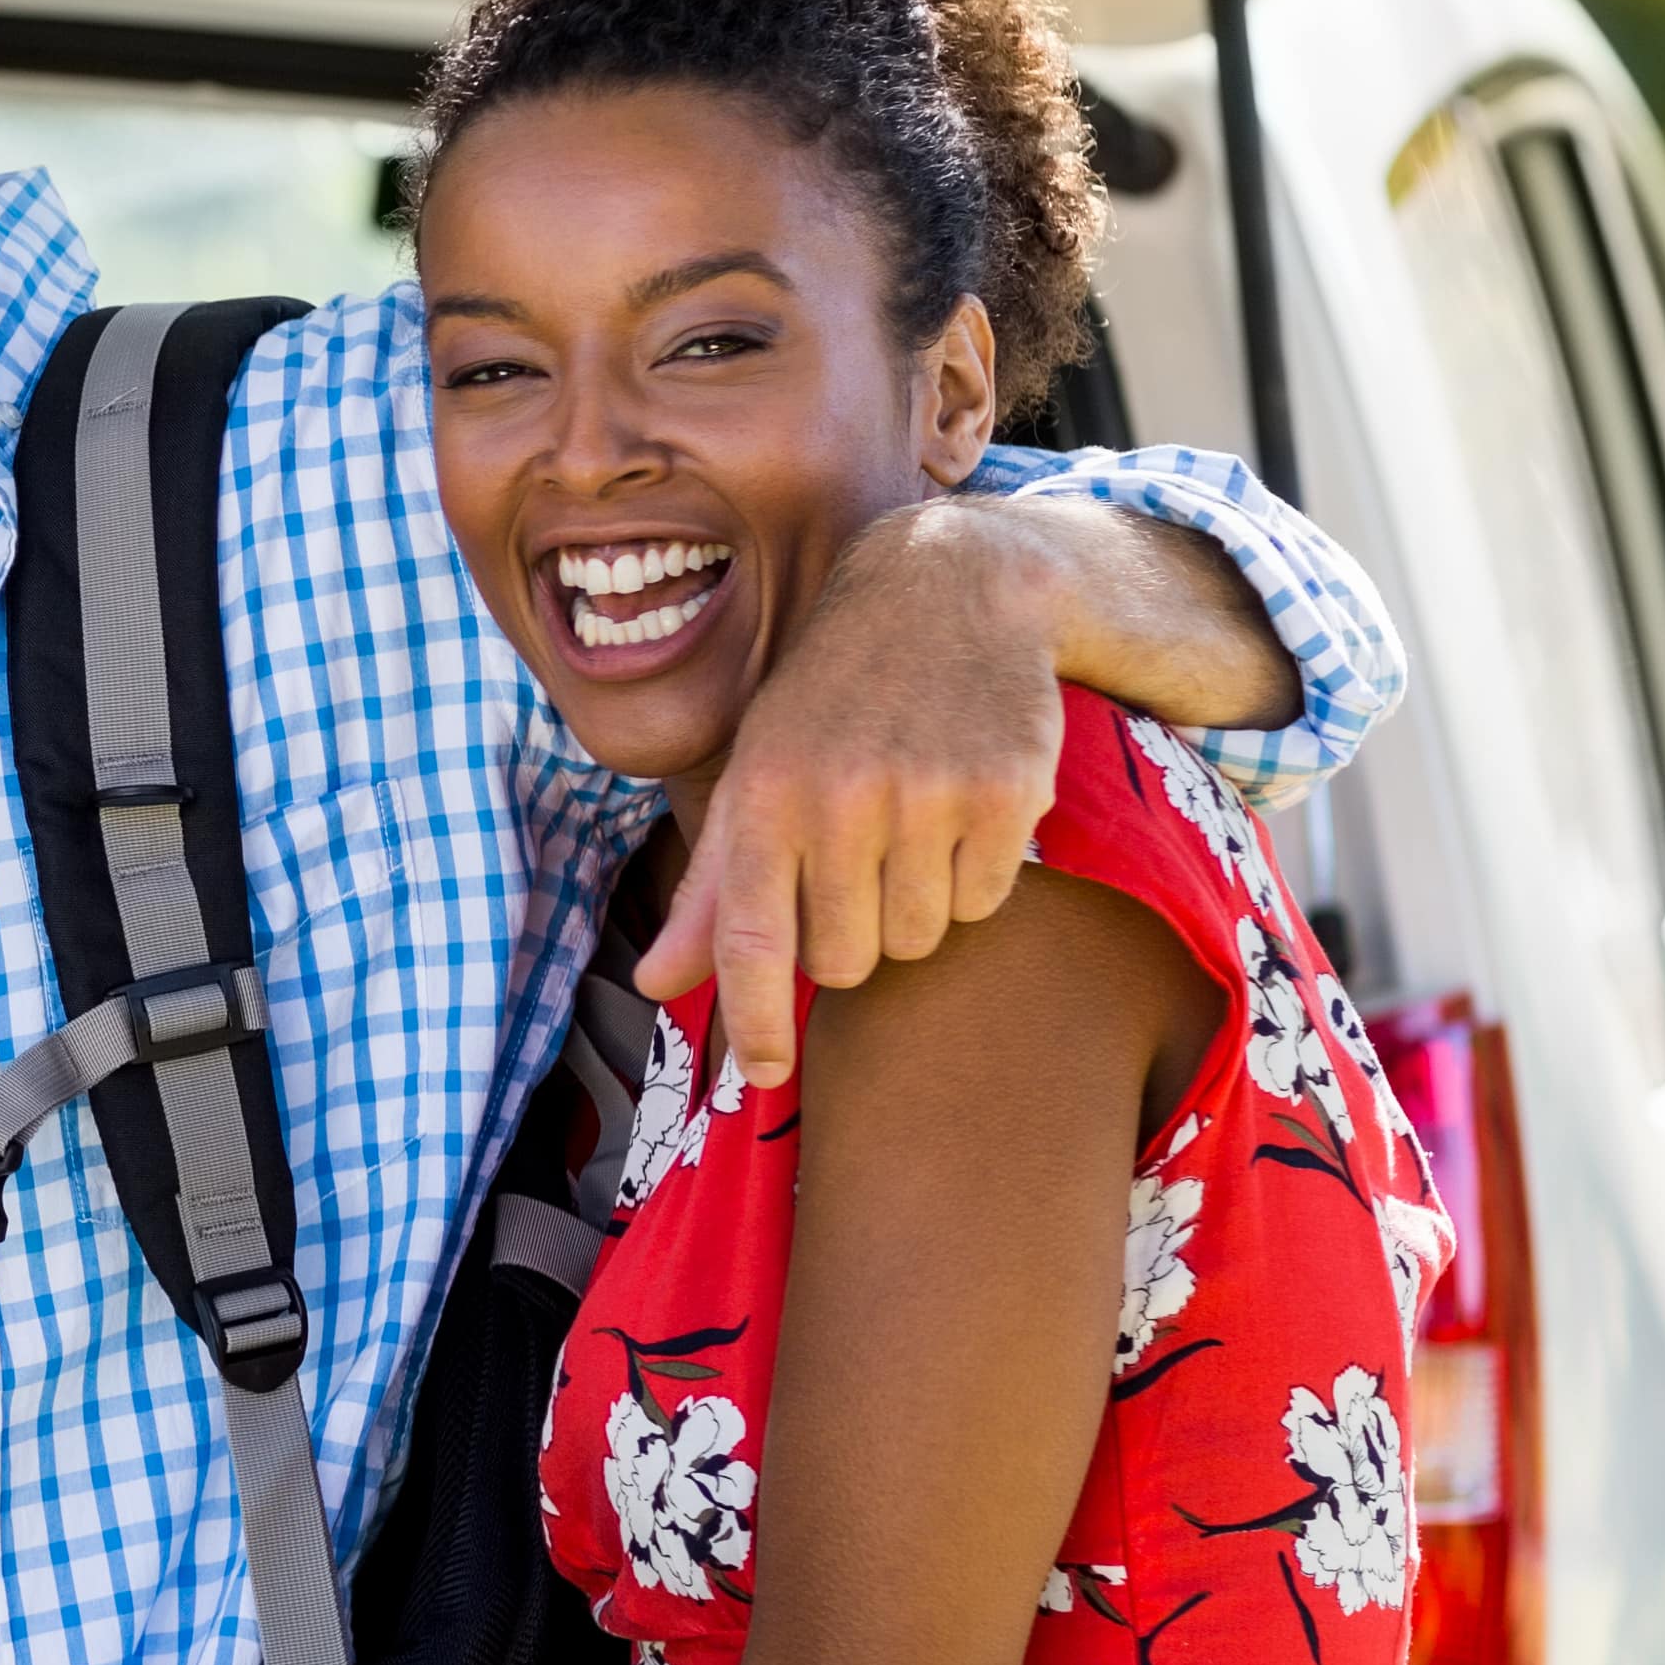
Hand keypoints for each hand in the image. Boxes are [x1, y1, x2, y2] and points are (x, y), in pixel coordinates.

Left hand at [638, 498, 1063, 1092]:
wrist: (946, 591)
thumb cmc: (829, 701)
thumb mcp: (753, 775)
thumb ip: (711, 889)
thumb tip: (655, 984)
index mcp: (765, 796)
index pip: (754, 941)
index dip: (756, 1020)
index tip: (761, 1073)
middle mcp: (843, 799)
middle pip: (847, 961)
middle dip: (850, 938)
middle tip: (854, 869)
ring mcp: (931, 795)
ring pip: (919, 938)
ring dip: (913, 908)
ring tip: (906, 828)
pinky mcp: (1009, 792)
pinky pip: (985, 900)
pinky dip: (972, 878)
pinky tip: (958, 811)